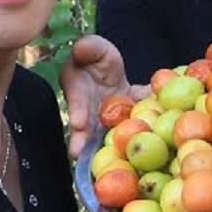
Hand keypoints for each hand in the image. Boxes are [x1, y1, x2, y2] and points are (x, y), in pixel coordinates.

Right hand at [58, 35, 140, 158]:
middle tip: (82, 154)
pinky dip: (129, 146)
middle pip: (85, 129)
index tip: (78, 123)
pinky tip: (135, 161)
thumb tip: (80, 49)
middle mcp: (87, 112)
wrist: (116, 77)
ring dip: (101, 151)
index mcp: (79, 89)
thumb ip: (89, 48)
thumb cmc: (101, 62)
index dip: (77, 112)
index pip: (76, 101)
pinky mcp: (119, 130)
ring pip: (100, 139)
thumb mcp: (96, 49)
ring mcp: (102, 124)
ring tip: (100, 164)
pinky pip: (124, 138)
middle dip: (84, 141)